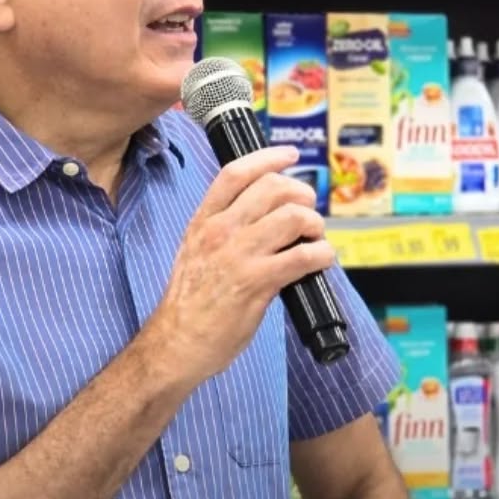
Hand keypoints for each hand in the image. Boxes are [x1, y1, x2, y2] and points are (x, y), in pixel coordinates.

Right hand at [146, 146, 334, 386]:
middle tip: (308, 213)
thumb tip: (264, 216)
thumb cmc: (189, 303)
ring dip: (315, 226)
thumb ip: (222, 229)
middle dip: (302, 195)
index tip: (290, 155)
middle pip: (273, 188)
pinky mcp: (257, 282)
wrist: (177, 343)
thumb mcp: (194, 251)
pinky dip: (321, 255)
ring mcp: (239, 255)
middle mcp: (220, 231)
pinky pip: (303, 256)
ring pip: (294, 218)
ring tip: (315, 239)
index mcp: (203, 221)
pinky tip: (320, 262)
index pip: (236, 173)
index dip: (268, 157)